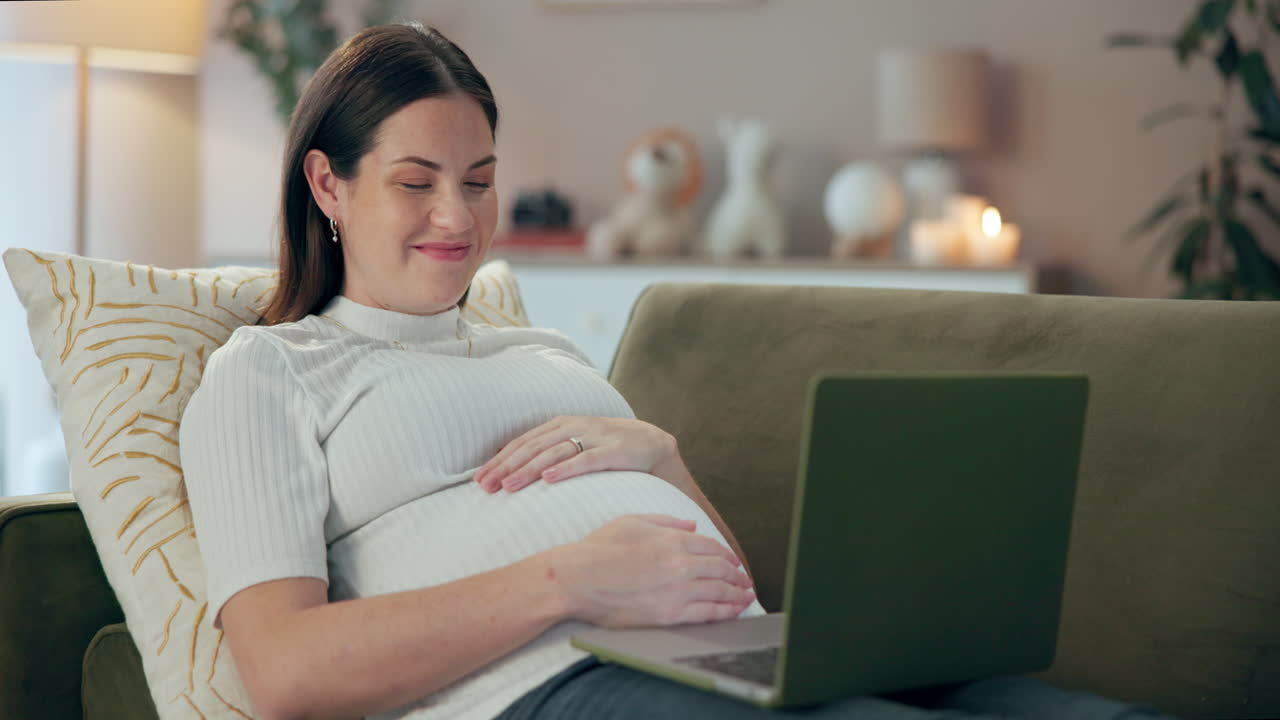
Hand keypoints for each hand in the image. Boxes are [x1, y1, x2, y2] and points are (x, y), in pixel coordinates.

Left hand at [474, 416, 675, 492]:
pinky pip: (586, 460)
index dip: (499, 460)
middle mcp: (573, 426)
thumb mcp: (575, 444)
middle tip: (485, 487)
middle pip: (532, 447)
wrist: (653, 444)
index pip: (522, 442)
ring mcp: (593, 437)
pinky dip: (566, 469)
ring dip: (528, 470)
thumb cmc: (608, 449)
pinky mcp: (613, 451)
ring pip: (553, 453)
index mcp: (560, 424)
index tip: (478, 480)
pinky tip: (549, 479)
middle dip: (506, 467)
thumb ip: (548, 452)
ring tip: (508, 486)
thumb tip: (511, 468)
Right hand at [548, 514, 755, 627]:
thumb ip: (666, 521)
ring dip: (738, 593)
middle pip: (721, 569)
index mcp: (672, 538)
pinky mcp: (669, 614)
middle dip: (737, 575)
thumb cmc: (598, 549)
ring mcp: (677, 590)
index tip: (733, 562)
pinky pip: (708, 613)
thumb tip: (692, 525)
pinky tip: (734, 610)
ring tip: (746, 596)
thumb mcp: (633, 521)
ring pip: (720, 591)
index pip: (712, 546)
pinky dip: (726, 611)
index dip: (727, 555)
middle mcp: (680, 563)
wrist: (576, 578)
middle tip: (745, 581)